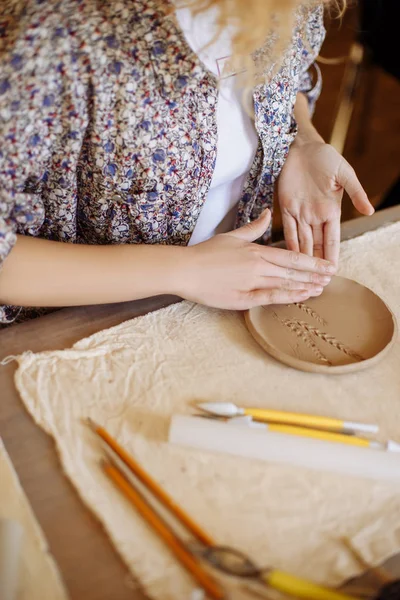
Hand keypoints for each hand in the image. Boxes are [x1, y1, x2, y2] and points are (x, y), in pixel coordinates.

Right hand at [178, 209, 335, 309]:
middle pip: (293, 271)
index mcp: (256, 251)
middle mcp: (259, 266)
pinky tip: (302, 296)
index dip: (311, 261)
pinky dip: (288, 296)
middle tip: (332, 277)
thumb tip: (267, 213)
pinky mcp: (243, 297)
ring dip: (306, 286)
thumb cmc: (206, 253)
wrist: (185, 269)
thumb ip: (253, 227)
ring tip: (322, 288)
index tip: (326, 264)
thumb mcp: (232, 236)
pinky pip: (271, 296)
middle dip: (314, 274)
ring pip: (286, 284)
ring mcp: (252, 282)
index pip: (291, 256)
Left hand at [278, 136, 373, 265]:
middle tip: (317, 282)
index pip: (332, 239)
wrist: (301, 146)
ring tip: (302, 277)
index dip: (332, 255)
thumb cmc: (325, 157)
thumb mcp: (344, 173)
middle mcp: (316, 216)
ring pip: (302, 242)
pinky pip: (288, 230)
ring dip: (302, 259)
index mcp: (331, 210)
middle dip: (316, 264)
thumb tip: (370, 210)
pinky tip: (288, 259)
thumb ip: (355, 192)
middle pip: (317, 245)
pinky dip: (288, 244)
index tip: (333, 271)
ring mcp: (300, 213)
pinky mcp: (286, 208)